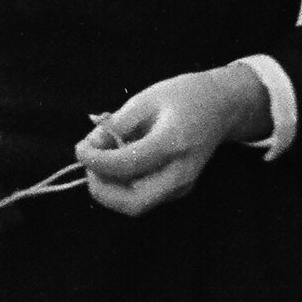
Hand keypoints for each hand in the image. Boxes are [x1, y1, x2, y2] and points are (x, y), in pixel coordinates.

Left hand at [73, 65, 268, 216]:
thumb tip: (89, 147)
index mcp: (173, 142)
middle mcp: (180, 172)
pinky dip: (123, 188)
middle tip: (90, 166)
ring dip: (110, 190)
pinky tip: (119, 165)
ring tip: (103, 162)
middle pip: (134, 203)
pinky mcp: (179, 191)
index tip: (79, 149)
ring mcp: (183, 186)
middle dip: (103, 190)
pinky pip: (144, 198)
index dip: (96, 160)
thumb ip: (116, 125)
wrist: (222, 107)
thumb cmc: (184, 96)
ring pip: (137, 205)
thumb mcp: (146, 99)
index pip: (127, 165)